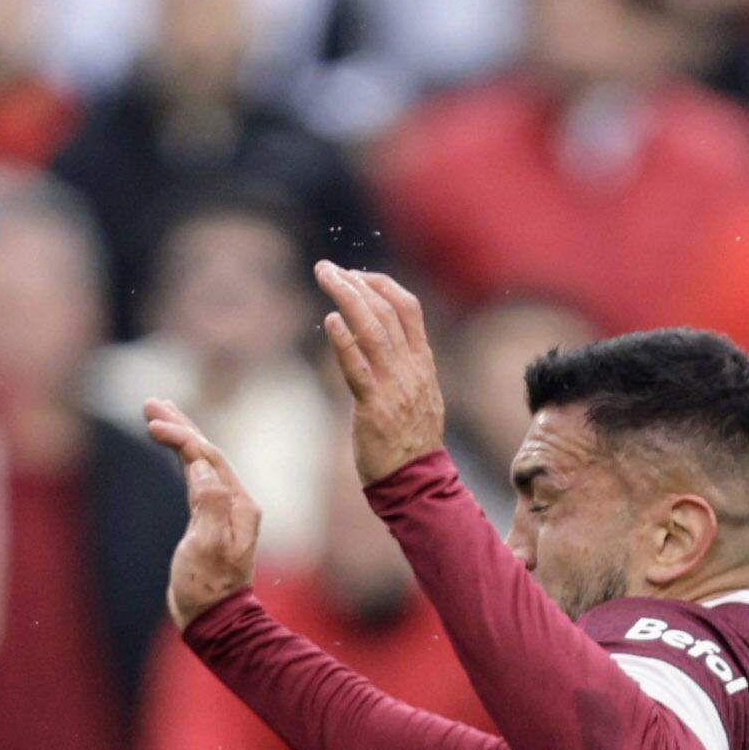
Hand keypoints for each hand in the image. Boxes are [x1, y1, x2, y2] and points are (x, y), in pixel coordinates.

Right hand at [145, 398, 260, 624]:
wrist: (213, 620)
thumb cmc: (208, 589)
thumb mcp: (208, 548)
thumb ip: (208, 505)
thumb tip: (202, 468)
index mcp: (239, 505)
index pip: (208, 458)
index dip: (181, 436)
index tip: (152, 424)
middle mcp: (235, 502)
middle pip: (207, 452)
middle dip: (180, 425)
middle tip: (152, 402)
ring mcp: (224, 510)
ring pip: (201, 462)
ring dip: (180, 436)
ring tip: (156, 413)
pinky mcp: (209, 519)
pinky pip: (196, 477)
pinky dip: (182, 459)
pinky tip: (172, 448)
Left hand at [314, 261, 444, 484]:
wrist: (417, 482)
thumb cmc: (412, 442)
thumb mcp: (420, 395)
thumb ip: (404, 367)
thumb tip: (381, 343)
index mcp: (423, 363)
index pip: (408, 308)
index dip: (381, 284)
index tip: (356, 273)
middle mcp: (411, 368)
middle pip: (386, 310)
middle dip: (355, 282)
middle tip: (327, 267)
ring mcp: (394, 387)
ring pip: (372, 331)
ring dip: (346, 299)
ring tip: (325, 278)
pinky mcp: (373, 408)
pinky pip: (358, 368)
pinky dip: (344, 342)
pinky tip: (331, 321)